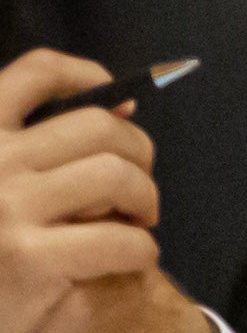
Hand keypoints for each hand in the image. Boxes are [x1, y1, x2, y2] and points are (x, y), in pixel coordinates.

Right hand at [0, 49, 207, 332]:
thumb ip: (31, 148)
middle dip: (137, 150)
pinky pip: (121, 240)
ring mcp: (6, 208)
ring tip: (137, 221)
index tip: (120, 101)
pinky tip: (131, 259)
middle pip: (97, 126)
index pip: (34, 72)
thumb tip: (116, 107)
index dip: (89, 76)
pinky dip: (141, 249)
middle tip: (135, 186)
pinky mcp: (30, 260)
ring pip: (116, 176)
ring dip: (145, 198)